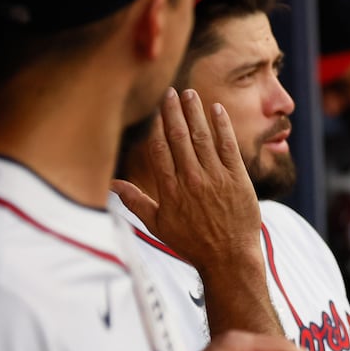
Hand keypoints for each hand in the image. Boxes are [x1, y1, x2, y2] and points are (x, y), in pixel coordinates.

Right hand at [112, 88, 262, 273]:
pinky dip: (222, 127)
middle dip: (174, 112)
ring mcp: (216, 179)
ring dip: (196, 113)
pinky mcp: (238, 180)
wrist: (230, 258)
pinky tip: (216, 110)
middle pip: (179, 138)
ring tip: (190, 94)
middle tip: (171, 91)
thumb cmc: (193, 244)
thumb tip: (111, 184)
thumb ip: (135, 202)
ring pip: (203, 138)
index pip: (159, 150)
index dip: (157, 127)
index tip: (155, 110)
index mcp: (170, 190)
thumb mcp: (158, 226)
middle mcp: (191, 180)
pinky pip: (229, 147)